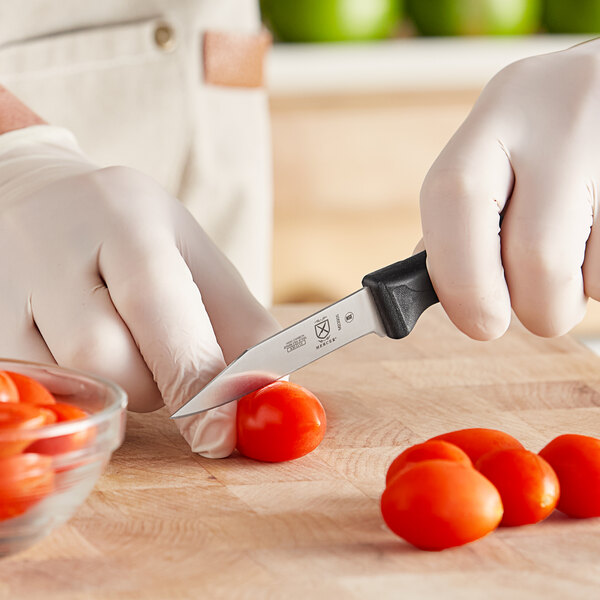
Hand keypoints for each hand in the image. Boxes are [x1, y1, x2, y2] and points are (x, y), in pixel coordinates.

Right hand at [0, 125, 278, 456]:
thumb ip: (238, 323)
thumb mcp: (193, 255)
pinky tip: (79, 341)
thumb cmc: (130, 233)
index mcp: (126, 218)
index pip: (158, 303)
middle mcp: (54, 248)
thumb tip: (272, 393)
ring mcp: (5, 288)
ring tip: (121, 340)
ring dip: (119, 384)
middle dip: (154, 383)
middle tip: (163, 357)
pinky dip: (80, 384)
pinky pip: (43, 386)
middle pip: (106, 356)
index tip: (220, 435)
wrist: (35, 200)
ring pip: (73, 380)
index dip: (193, 376)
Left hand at [420, 39, 599, 339]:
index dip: (459, 278)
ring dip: (575, 294)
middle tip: (535, 301)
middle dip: (531, 304)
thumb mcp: (501, 145)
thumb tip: (439, 285)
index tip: (477, 321)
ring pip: (590, 280)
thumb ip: (464, 212)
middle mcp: (559, 125)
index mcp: (498, 115)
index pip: (454, 199)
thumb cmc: (551, 136)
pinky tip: (598, 237)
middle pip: (534, 256)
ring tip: (577, 252)